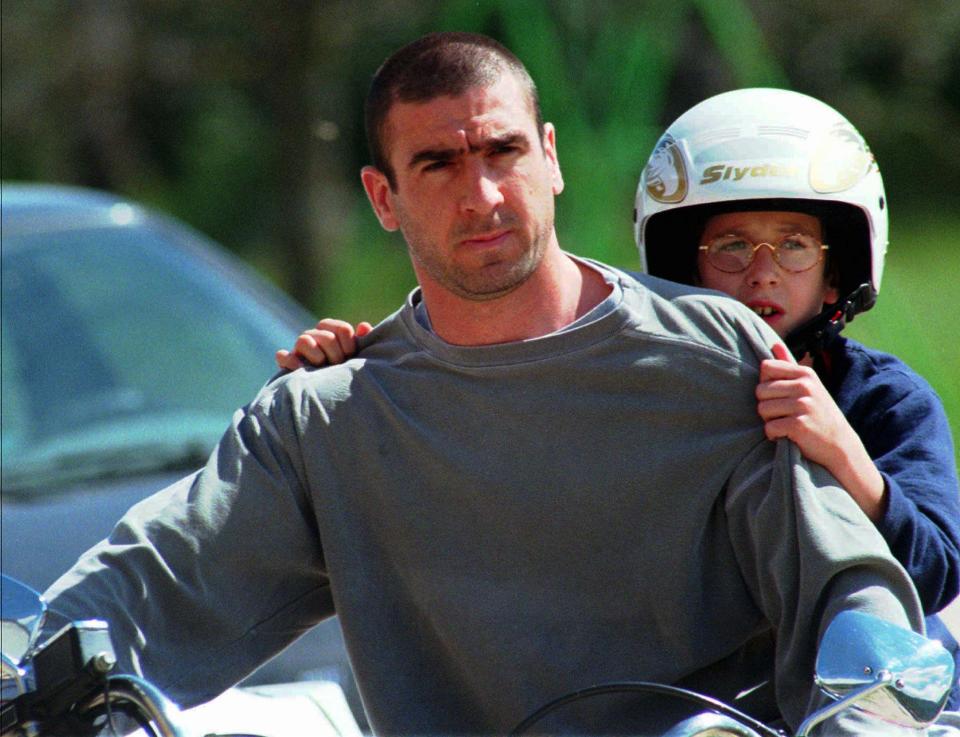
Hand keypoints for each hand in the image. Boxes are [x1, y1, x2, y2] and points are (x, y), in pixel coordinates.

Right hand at [275, 319, 371, 370]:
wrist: (330, 400)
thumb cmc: (345, 375)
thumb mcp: (357, 359)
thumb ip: (362, 343)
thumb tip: (363, 326)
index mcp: (334, 334)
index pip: (342, 329)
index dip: (349, 343)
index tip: (351, 356)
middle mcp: (316, 338)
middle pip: (324, 335)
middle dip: (334, 352)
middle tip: (338, 366)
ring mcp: (299, 350)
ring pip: (303, 340)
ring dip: (316, 354)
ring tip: (321, 367)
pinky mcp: (287, 364)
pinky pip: (283, 356)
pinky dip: (290, 361)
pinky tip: (301, 369)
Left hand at [757, 344, 885, 519]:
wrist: (839, 445)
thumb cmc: (818, 413)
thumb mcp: (809, 385)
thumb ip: (789, 365)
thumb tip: (773, 343)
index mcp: (805, 374)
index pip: (766, 368)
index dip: (766, 384)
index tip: (779, 395)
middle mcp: (805, 386)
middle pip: (760, 391)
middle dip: (766, 406)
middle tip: (784, 414)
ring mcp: (803, 405)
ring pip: (762, 410)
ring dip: (770, 421)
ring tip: (787, 424)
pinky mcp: (799, 425)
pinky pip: (769, 428)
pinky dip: (774, 436)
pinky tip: (788, 436)